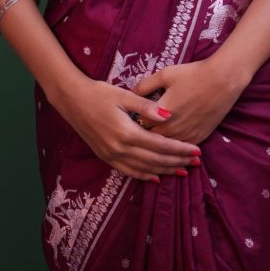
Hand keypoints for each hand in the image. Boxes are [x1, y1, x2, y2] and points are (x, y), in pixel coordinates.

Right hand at [50, 77, 200, 181]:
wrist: (72, 100)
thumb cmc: (99, 93)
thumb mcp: (124, 95)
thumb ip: (146, 107)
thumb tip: (168, 116)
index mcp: (127, 132)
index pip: (160, 145)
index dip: (180, 149)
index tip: (197, 151)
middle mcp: (119, 148)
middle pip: (155, 160)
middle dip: (177, 162)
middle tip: (196, 162)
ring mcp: (111, 155)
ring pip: (144, 169)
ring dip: (164, 171)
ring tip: (183, 171)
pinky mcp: (106, 157)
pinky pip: (128, 171)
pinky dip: (144, 176)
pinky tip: (156, 177)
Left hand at [133, 58, 246, 143]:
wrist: (222, 80)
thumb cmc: (192, 74)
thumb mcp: (165, 75)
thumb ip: (144, 86)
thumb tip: (130, 93)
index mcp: (159, 114)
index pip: (139, 125)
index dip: (134, 121)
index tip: (132, 118)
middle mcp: (171, 129)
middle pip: (151, 139)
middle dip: (144, 135)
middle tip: (138, 130)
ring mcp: (186, 136)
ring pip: (166, 148)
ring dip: (159, 144)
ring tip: (153, 140)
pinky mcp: (199, 138)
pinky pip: (182, 149)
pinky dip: (175, 148)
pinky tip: (171, 145)